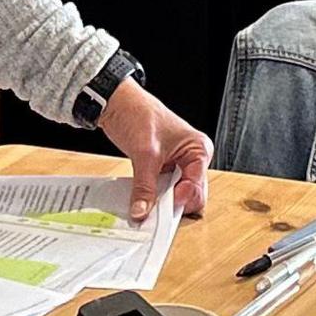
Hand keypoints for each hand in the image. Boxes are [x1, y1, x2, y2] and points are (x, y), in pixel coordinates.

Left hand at [96, 79, 211, 218]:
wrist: (117, 104)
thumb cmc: (138, 114)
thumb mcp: (144, 154)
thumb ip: (144, 186)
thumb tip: (142, 212)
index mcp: (199, 150)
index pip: (198, 186)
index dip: (181, 198)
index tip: (164, 206)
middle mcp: (192, 159)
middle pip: (191, 195)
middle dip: (173, 205)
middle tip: (155, 211)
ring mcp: (178, 165)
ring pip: (176, 196)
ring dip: (162, 204)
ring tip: (146, 206)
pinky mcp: (163, 170)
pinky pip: (162, 191)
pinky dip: (153, 198)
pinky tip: (142, 201)